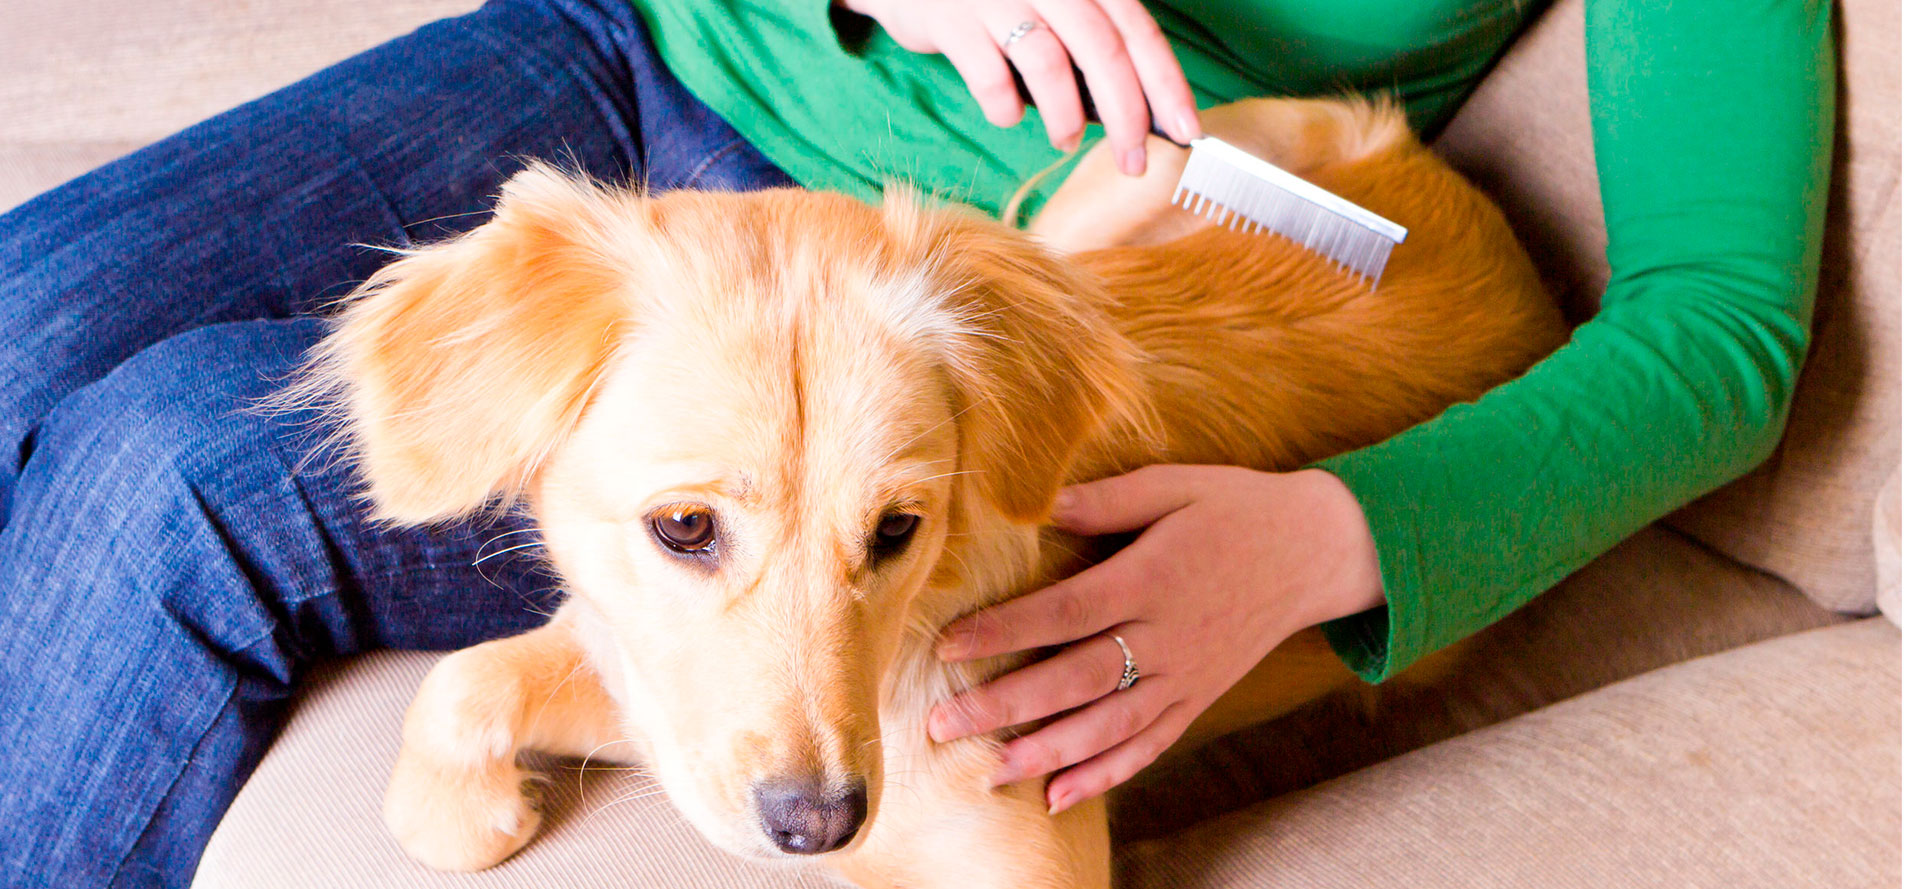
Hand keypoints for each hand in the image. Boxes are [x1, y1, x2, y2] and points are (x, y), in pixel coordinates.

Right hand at [837, 0, 1200, 174]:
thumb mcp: (1051, 2)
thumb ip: (1089, 42)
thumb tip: (1137, 110)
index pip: (1139, 31)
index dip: (1167, 84)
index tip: (1188, 132)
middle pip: (1104, 52)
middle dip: (1126, 116)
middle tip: (1134, 161)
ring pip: (1050, 64)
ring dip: (1065, 117)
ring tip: (1065, 141)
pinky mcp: (952, 20)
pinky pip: (990, 77)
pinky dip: (1005, 108)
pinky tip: (1008, 115)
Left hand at [926, 466, 1385, 812]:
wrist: (1316, 549)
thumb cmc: (1236, 507)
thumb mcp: (1175, 484)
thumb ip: (1106, 499)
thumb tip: (1039, 503)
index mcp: (1153, 578)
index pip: (1066, 611)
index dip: (1005, 630)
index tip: (949, 646)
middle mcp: (1167, 636)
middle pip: (1076, 679)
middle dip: (1005, 705)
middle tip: (942, 724)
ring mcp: (1185, 675)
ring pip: (1108, 726)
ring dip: (1045, 753)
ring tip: (989, 769)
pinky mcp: (1198, 698)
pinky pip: (1148, 745)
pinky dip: (1104, 774)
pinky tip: (1058, 796)